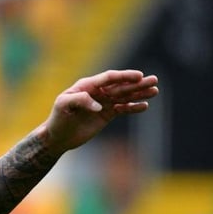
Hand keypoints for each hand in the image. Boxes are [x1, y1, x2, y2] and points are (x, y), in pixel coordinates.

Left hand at [40, 69, 158, 152]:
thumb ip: (80, 100)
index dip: (123, 76)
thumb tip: (99, 105)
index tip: (138, 76)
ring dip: (139, 94)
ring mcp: (103, 103)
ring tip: (155, 90)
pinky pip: (122, 109)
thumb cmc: (57, 119)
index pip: (108, 78)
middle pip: (120, 86)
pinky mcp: (106, 114)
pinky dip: (133, 108)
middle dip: (137, 83)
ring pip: (124, 97)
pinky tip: (144, 106)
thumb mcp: (63, 106)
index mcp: (86, 85)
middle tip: (154, 80)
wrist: (57, 137)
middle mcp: (97, 92)